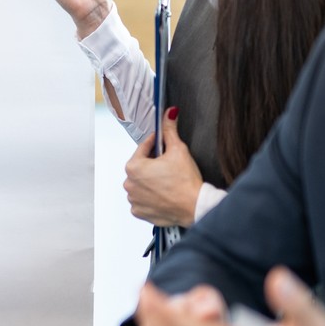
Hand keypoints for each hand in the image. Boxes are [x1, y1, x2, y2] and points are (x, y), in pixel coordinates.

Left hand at [124, 108, 202, 226]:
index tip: (161, 141)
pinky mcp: (140, 212)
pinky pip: (142, 200)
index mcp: (134, 167)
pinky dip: (150, 196)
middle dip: (153, 163)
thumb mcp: (178, 150)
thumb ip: (170, 130)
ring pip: (141, 183)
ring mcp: (133, 199)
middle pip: (141, 166)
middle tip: (169, 164)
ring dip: (150, 180)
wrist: (195, 207)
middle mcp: (129, 184)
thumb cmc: (186, 182)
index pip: (143, 147)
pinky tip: (163, 194)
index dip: (155, 143)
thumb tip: (169, 114)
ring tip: (167, 181)